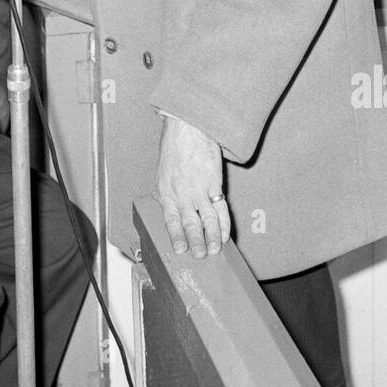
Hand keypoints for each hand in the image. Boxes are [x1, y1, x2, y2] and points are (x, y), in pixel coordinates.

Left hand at [156, 115, 229, 259]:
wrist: (188, 129)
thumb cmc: (175, 149)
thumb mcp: (161, 174)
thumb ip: (165, 194)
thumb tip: (166, 210)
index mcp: (166, 192)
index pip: (171, 220)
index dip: (176, 236)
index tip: (180, 250)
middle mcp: (182, 193)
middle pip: (190, 223)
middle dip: (195, 242)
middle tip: (200, 256)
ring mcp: (199, 189)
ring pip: (207, 219)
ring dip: (212, 237)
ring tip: (214, 250)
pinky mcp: (214, 182)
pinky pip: (220, 207)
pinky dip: (223, 223)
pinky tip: (225, 233)